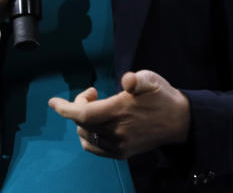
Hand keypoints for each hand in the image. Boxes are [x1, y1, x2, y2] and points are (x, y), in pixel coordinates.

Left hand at [48, 70, 189, 158]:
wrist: (179, 122)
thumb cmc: (161, 96)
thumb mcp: (151, 80)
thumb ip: (137, 79)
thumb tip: (127, 81)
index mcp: (120, 111)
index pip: (83, 113)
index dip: (65, 108)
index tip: (53, 102)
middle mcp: (116, 132)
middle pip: (81, 123)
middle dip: (78, 106)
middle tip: (93, 93)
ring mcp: (118, 145)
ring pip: (85, 136)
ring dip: (82, 121)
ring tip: (97, 107)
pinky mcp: (121, 153)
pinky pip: (94, 147)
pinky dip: (87, 135)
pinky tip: (97, 123)